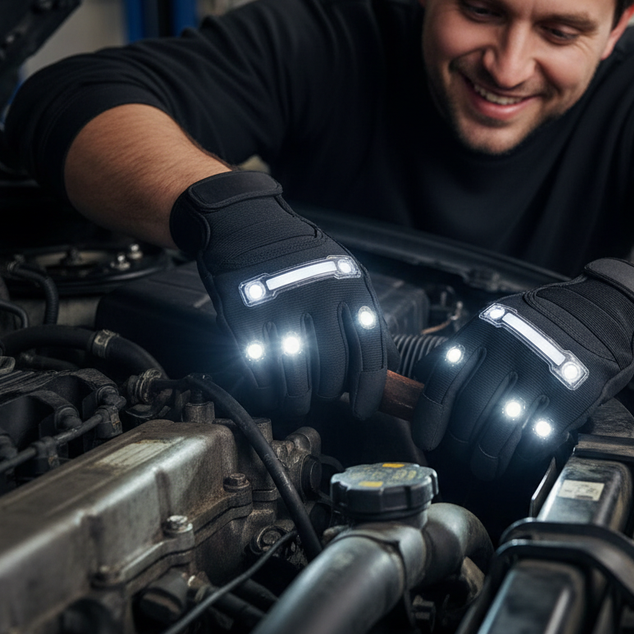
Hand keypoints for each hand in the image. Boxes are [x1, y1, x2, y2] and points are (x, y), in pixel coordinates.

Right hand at [170, 171, 387, 417]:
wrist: (247, 223)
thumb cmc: (301, 256)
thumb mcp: (346, 274)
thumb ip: (366, 317)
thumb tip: (388, 365)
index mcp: (351, 289)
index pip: (370, 354)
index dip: (368, 391)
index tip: (362, 410)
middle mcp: (320, 299)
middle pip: (332, 372)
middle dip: (328, 393)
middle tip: (322, 395)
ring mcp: (281, 308)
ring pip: (296, 380)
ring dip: (297, 399)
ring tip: (296, 400)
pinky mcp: (245, 317)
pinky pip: (261, 370)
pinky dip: (267, 387)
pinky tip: (270, 386)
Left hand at [411, 259, 633, 478]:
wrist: (604, 312)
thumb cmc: (547, 322)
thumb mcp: (501, 320)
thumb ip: (470, 350)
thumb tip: (425, 381)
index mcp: (488, 330)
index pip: (445, 381)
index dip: (430, 417)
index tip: (427, 437)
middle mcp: (511, 349)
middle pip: (470, 411)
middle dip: (460, 442)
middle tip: (461, 454)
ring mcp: (541, 372)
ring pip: (500, 429)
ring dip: (488, 457)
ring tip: (486, 466)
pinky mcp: (571, 394)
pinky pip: (537, 435)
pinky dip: (522, 453)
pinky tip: (518, 456)